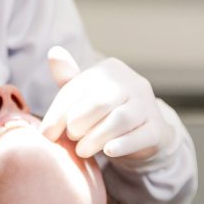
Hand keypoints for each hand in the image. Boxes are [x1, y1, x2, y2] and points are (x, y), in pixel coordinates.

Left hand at [40, 46, 173, 160]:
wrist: (142, 135)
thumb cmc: (105, 112)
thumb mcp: (85, 94)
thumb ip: (68, 78)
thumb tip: (53, 52)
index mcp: (111, 69)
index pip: (80, 88)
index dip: (58, 112)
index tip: (46, 134)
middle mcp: (133, 82)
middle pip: (100, 102)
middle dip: (79, 123)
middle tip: (70, 138)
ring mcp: (148, 105)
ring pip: (120, 120)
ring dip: (96, 138)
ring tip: (82, 150)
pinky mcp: (158, 129)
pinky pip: (141, 136)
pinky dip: (123, 145)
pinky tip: (108, 152)